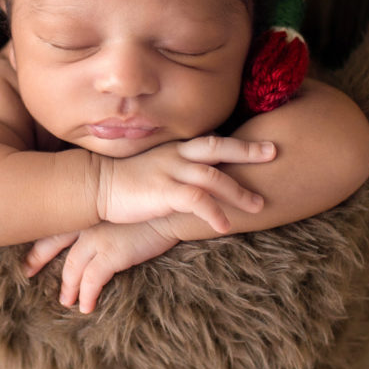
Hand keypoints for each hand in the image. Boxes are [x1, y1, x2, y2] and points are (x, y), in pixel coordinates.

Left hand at [24, 220, 179, 313]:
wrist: (174, 207)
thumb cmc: (154, 207)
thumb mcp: (124, 207)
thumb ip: (109, 217)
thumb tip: (104, 231)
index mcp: (89, 208)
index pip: (56, 224)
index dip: (41, 240)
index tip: (29, 251)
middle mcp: (88, 222)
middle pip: (52, 243)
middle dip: (38, 260)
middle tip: (27, 272)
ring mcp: (98, 238)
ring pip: (72, 268)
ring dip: (68, 287)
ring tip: (66, 301)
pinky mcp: (112, 253)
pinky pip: (92, 281)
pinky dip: (87, 295)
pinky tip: (86, 307)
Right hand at [96, 136, 275, 232]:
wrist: (93, 185)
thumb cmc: (122, 179)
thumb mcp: (153, 167)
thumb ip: (174, 168)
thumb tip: (194, 177)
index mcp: (174, 149)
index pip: (211, 141)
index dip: (237, 141)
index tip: (261, 142)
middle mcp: (176, 156)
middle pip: (219, 147)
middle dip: (248, 150)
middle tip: (274, 152)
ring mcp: (170, 172)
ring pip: (214, 177)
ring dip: (239, 191)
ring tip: (259, 206)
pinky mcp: (163, 192)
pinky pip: (196, 201)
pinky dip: (214, 213)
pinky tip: (225, 227)